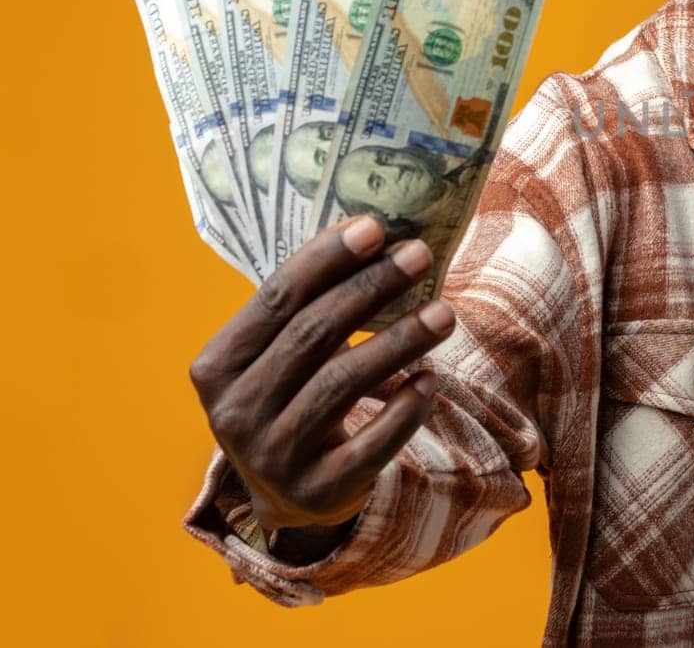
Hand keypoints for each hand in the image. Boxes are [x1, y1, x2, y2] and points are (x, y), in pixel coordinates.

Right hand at [187, 216, 456, 536]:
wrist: (289, 498)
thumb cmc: (292, 398)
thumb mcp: (280, 356)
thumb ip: (310, 306)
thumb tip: (379, 237)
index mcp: (217, 366)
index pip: (275, 300)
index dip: (325, 259)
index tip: (375, 227)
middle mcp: (236, 412)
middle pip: (312, 335)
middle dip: (371, 288)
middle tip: (419, 255)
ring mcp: (273, 456)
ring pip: (343, 383)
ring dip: (400, 341)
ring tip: (445, 313)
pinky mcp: (318, 490)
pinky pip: (372, 443)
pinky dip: (405, 408)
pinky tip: (431, 379)